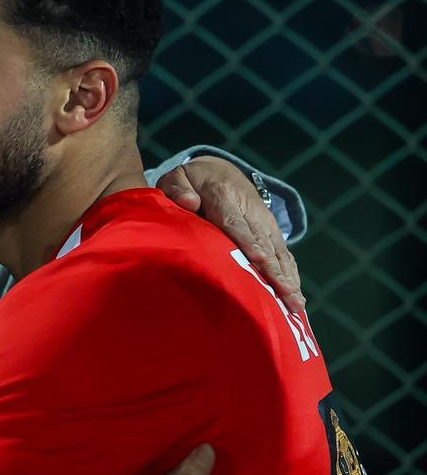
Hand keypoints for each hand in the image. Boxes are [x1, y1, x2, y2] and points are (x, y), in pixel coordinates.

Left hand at [156, 156, 303, 313]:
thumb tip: (189, 202)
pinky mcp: (271, 230)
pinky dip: (291, 274)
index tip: (260, 261)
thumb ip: (179, 190)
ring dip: (288, 278)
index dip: (249, 242)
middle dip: (275, 270)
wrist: (219, 170)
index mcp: (224, 196)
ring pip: (278, 251)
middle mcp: (250, 209)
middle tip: (285, 294)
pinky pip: (283, 253)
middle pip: (263, 242)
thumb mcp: (177, 179)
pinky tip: (296, 297)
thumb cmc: (192, 182)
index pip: (236, 222)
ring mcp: (264, 220)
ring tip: (296, 304)